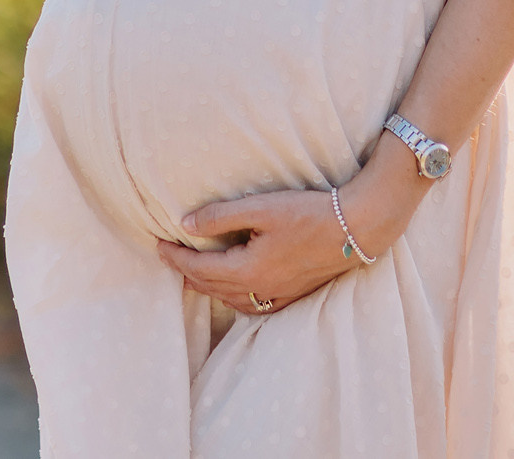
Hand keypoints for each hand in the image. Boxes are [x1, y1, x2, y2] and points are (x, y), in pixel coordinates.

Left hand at [155, 154, 423, 315]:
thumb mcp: (261, 208)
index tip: (157, 243)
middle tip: (167, 255)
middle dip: (185, 272)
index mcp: (248, 270)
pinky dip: (232, 297)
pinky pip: (251, 305)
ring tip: (191, 272)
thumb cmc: (309, 213)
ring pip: (230, 300)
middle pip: (210, 287)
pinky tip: (232, 288)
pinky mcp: (291, 295)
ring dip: (206, 287)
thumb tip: (185, 224)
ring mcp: (277, 296)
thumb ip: (221, 217)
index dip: (174, 257)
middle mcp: (259, 291)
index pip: (197, 268)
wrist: (356, 229)